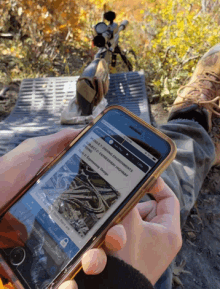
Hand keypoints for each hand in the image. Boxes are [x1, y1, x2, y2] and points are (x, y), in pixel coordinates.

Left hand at [0, 129, 126, 288]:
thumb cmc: (2, 178)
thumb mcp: (31, 154)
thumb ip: (57, 143)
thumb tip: (85, 130)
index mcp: (65, 200)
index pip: (98, 210)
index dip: (114, 215)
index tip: (123, 219)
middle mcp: (62, 222)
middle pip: (95, 238)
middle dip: (110, 242)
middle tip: (112, 241)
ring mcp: (49, 244)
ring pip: (80, 260)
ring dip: (92, 264)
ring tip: (89, 264)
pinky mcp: (34, 264)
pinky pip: (54, 279)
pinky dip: (64, 284)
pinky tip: (67, 284)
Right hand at [109, 177, 181, 284]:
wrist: (112, 288)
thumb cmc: (125, 258)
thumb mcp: (127, 220)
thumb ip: (128, 198)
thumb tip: (126, 182)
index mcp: (170, 231)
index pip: (168, 198)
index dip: (156, 185)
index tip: (141, 179)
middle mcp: (163, 240)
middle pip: (149, 208)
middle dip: (132, 208)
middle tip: (122, 213)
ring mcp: (151, 248)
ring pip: (137, 219)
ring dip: (123, 220)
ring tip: (114, 228)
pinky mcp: (139, 254)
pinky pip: (130, 232)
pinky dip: (120, 230)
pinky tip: (111, 237)